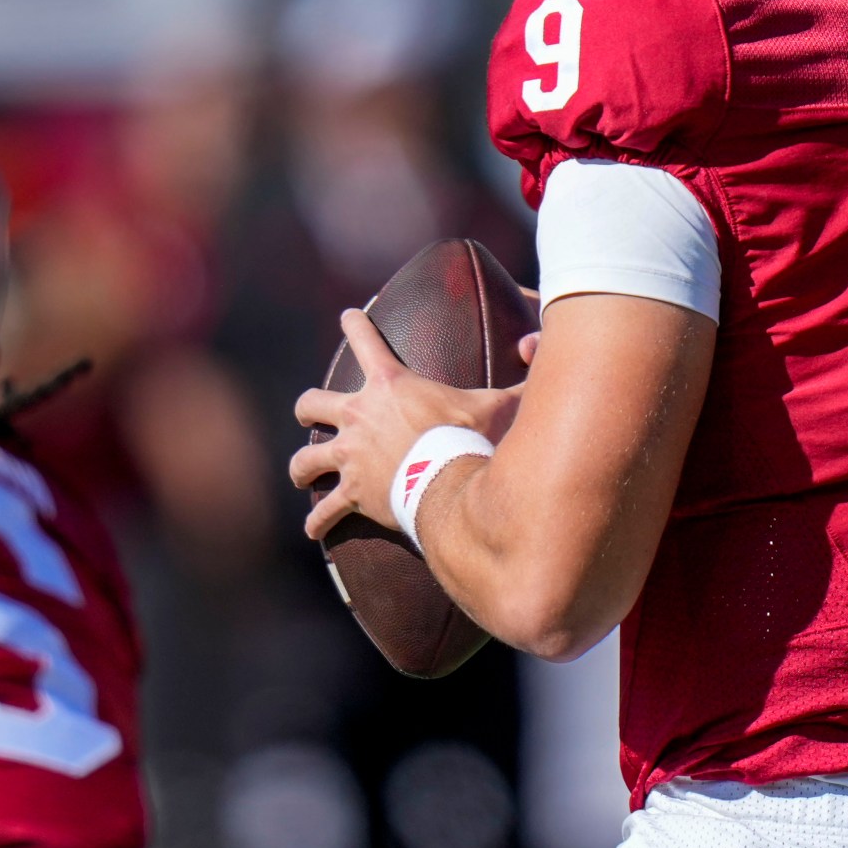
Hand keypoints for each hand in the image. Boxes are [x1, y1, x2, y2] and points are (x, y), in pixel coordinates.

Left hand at [291, 309, 526, 541]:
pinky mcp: (352, 493)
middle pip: (311, 403)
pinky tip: (313, 531)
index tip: (348, 316)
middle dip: (307, 409)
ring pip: (305, 459)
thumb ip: (521, 377)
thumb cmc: (472, 439)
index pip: (365, 340)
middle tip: (309, 413)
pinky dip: (318, 521)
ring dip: (303, 466)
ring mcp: (350, 456)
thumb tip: (545, 347)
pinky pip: (325, 510)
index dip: (355, 324)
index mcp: (389, 385)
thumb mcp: (498, 404)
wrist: (450, 484)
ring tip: (303, 473)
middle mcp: (358, 416)